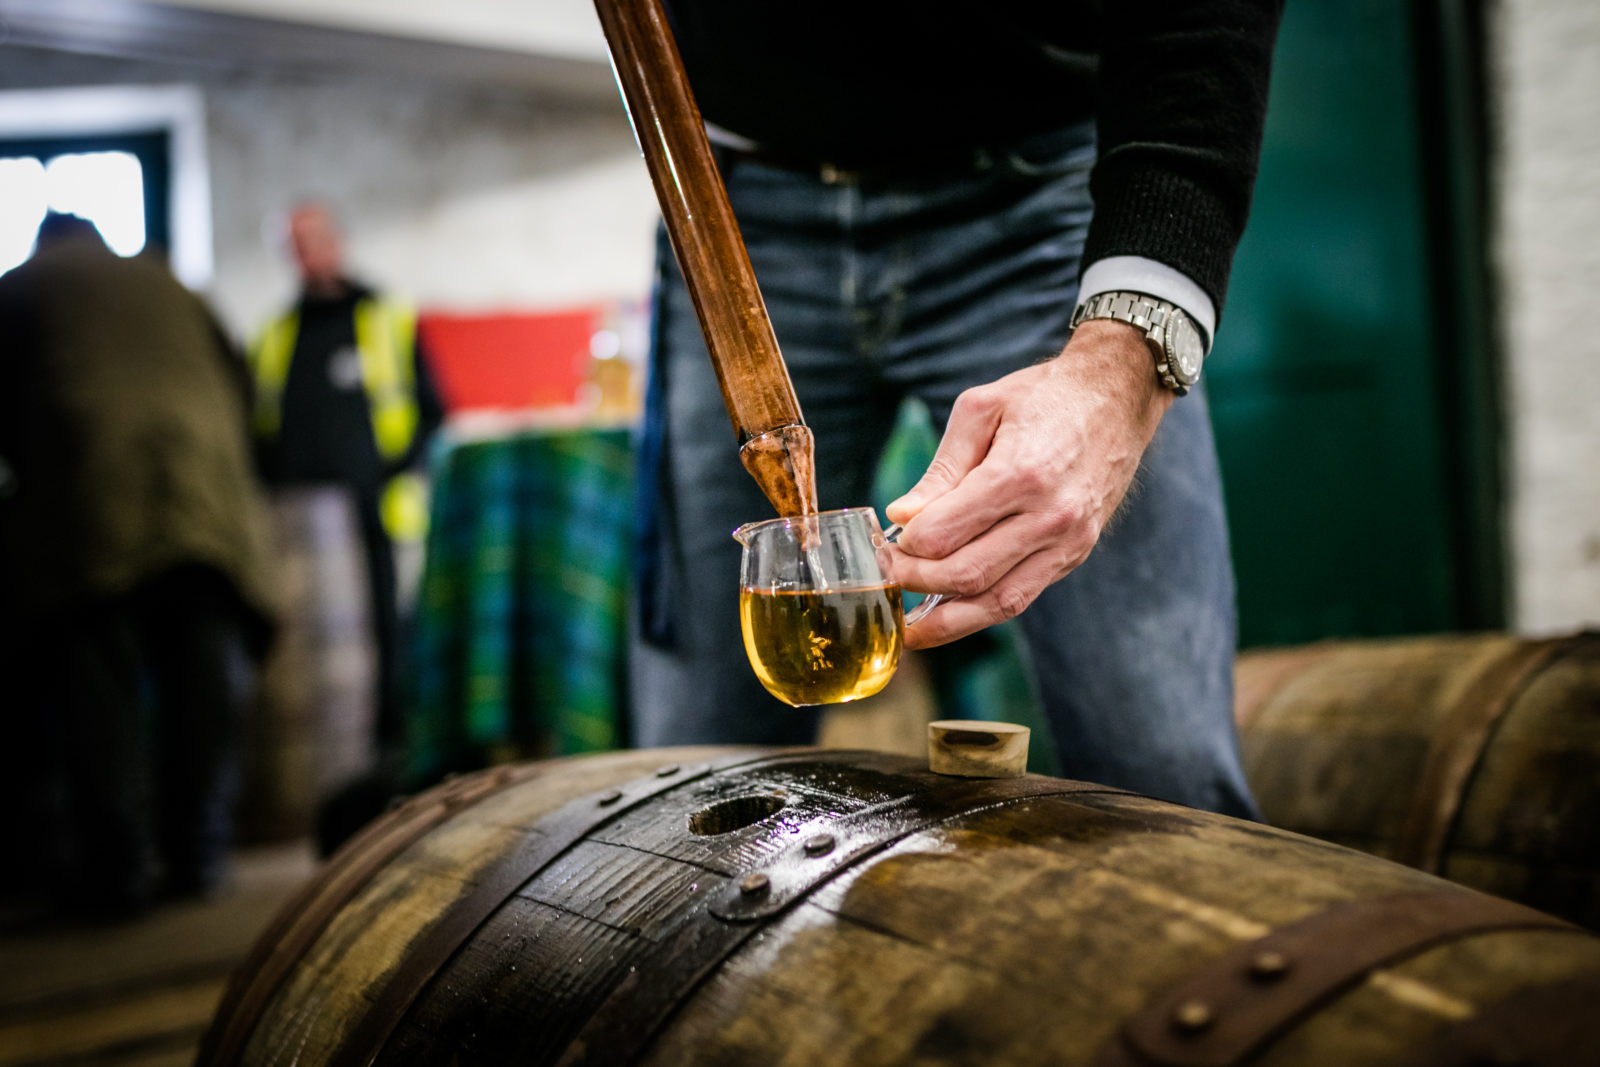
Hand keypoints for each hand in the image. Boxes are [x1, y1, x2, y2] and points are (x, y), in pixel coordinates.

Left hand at [884, 319, 1173, 648]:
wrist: (1118, 398)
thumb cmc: (1043, 396)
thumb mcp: (981, 409)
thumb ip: (941, 469)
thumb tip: (901, 516)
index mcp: (1020, 473)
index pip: (945, 533)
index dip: (907, 546)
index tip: (887, 542)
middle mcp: (1049, 515)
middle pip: (967, 573)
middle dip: (917, 582)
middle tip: (888, 576)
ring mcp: (1068, 541)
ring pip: (998, 601)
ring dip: (948, 620)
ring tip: (911, 629)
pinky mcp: (1075, 554)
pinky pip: (1023, 597)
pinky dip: (982, 612)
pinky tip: (950, 615)